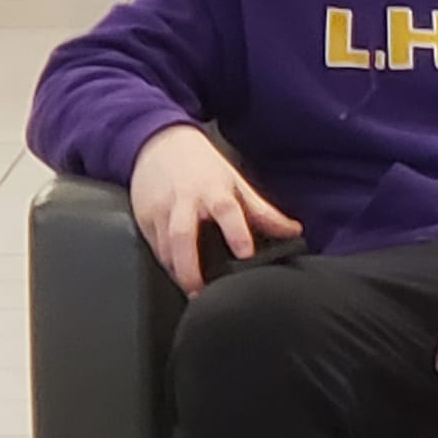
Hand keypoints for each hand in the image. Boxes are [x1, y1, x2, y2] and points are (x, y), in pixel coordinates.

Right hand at [129, 124, 301, 296]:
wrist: (158, 143)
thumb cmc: (201, 165)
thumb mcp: (235, 182)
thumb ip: (262, 211)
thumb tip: (293, 231)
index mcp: (212, 189)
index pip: (226, 210)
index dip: (236, 231)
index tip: (245, 254)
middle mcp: (184, 201)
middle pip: (183, 235)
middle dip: (191, 267)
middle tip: (203, 292)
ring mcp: (160, 211)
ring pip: (165, 247)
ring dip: (178, 272)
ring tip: (193, 293)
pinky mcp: (144, 219)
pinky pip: (155, 247)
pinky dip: (166, 265)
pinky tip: (178, 278)